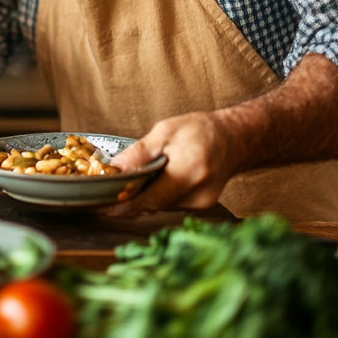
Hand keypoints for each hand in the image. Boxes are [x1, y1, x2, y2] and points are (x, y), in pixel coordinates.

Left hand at [102, 110, 245, 215]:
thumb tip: (113, 169)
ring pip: (160, 206)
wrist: (234, 139)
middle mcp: (197, 193)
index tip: (103, 206)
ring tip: (138, 178)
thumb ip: (139, 154)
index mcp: (189, 171)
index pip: (149, 199)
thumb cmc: (201, 130)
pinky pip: (170, 204)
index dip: (124, 205)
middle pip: (152, 205)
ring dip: (145, 196)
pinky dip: (160, 195)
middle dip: (131, 198)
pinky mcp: (200, 206)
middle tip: (111, 190)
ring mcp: (200, 204)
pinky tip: (160, 179)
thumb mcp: (165, 131)